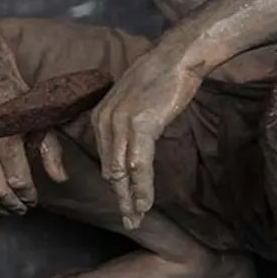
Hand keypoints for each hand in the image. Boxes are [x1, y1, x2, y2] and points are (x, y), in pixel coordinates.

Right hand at [0, 70, 66, 214]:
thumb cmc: (11, 94)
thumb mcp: (37, 118)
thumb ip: (50, 150)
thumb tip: (59, 179)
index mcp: (7, 142)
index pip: (19, 182)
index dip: (28, 196)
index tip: (32, 200)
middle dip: (10, 205)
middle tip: (19, 209)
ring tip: (0, 208)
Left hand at [90, 42, 198, 230]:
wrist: (176, 57)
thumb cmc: (160, 78)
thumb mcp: (134, 103)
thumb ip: (127, 125)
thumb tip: (132, 148)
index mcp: (100, 115)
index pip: (105, 158)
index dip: (115, 183)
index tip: (123, 201)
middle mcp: (104, 121)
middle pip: (110, 169)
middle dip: (120, 197)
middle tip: (129, 220)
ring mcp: (120, 124)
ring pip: (121, 172)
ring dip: (130, 199)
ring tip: (137, 219)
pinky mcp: (139, 126)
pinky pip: (138, 166)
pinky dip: (142, 188)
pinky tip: (146, 204)